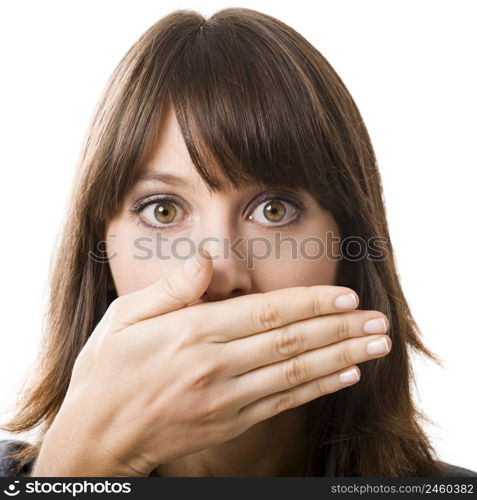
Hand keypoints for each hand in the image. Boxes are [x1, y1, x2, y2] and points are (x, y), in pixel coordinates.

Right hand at [31, 249, 390, 476]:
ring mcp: (226, 399)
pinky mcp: (230, 422)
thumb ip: (171, 289)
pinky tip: (345, 375)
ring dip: (341, 357)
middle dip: (340, 329)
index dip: (310, 303)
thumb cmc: (108, 370)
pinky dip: (318, 387)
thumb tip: (206, 260)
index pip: (265, 312)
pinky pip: (284, 403)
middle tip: (379, 321)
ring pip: (296, 373)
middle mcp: (215, 366)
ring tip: (376, 345)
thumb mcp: (122, 317)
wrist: (97, 435)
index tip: (346, 297)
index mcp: (191, 333)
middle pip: (291, 342)